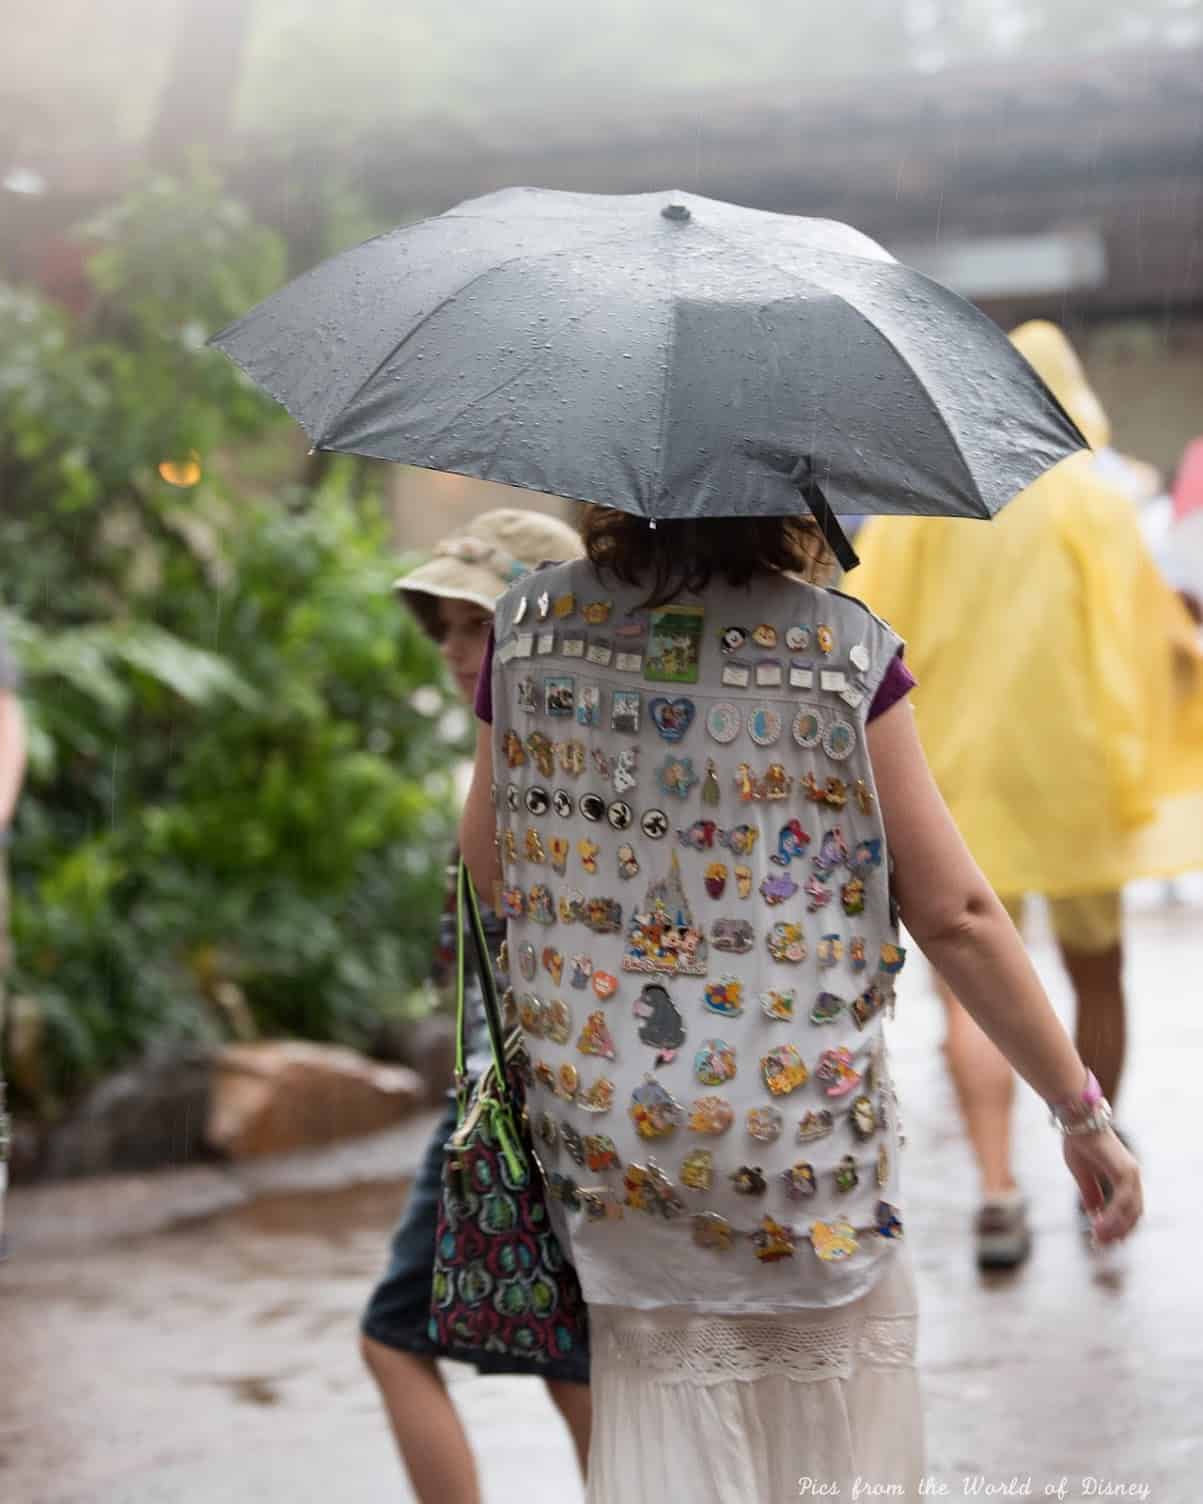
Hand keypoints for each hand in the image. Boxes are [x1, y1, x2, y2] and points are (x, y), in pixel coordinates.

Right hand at [1062, 1127, 1142, 1244]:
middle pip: (1134, 1215)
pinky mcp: (1125, 1172)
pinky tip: (1099, 1226)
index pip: (1129, 1210)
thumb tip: (1095, 1215)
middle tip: (1100, 1245)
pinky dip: (1113, 1217)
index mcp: (1124, 1177)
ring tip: (1098, 1239)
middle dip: (1118, 1232)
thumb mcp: (1083, 1174)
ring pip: (1131, 1212)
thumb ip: (1091, 1193)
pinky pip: (1123, 1202)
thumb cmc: (1078, 1141)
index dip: (1118, 1227)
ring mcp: (1131, 1174)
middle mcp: (1132, 1177)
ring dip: (1115, 1229)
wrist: (1076, 1120)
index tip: (1104, 1240)